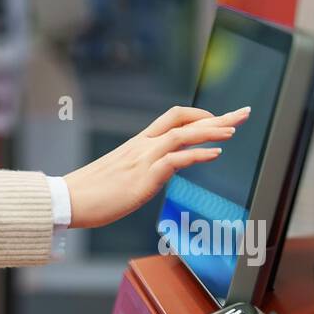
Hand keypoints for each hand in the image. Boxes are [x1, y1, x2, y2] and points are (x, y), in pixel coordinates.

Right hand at [62, 105, 250, 229]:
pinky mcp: (143, 177)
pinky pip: (176, 160)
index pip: (173, 118)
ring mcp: (143, 159)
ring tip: (234, 130)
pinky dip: (198, 155)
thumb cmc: (92, 192)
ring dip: (212, 131)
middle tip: (243, 113)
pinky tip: (215, 153)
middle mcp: (143, 145)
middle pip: (184, 120)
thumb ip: (141, 168)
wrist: (69, 199)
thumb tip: (158, 172)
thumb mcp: (120, 173)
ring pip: (183, 135)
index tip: (220, 119)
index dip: (200, 116)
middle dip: (217, 117)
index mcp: (138, 143)